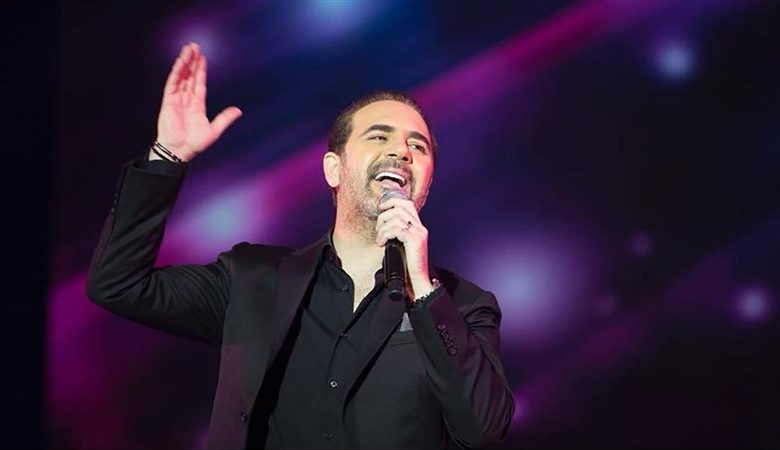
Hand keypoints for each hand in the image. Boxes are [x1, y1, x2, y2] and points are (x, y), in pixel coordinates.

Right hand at [155, 42, 241, 161]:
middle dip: (193, 61)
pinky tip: (181, 62)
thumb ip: (225, 118)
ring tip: (188, 49)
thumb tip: (238, 111)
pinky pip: (173, 83)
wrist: (181, 151)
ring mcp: (177, 99)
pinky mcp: (169, 101)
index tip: (202, 57)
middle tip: (195, 46)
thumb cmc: (195, 143)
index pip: (199, 83)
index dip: (201, 70)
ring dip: (185, 62)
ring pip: (182, 76)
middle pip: (190, 76)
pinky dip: (177, 72)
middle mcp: (186, 99)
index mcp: (197, 105)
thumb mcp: (214, 130)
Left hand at [375, 198, 433, 298]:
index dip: (392, 201)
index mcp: (418, 228)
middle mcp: (420, 228)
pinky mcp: (414, 240)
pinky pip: (395, 229)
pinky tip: (382, 243)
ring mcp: (418, 233)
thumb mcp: (402, 247)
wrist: (417, 281)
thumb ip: (397, 235)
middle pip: (401, 206)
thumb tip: (382, 226)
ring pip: (396, 217)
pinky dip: (385, 234)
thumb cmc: (408, 267)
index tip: (381, 208)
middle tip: (378, 227)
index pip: (407, 204)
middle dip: (385, 214)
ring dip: (383, 227)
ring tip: (380, 238)